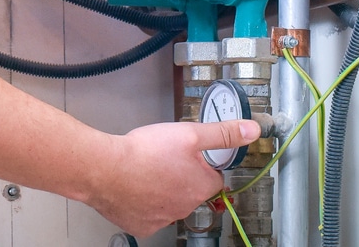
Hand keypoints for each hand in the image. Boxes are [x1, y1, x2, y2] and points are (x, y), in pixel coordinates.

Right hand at [88, 119, 261, 236]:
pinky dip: (143, 203)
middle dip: (181, 176)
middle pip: (190, 190)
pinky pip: (148, 214)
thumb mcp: (189, 134)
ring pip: (169, 203)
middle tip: (162, 158)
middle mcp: (185, 208)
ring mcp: (163, 220)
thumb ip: (222, 134)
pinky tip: (134, 186)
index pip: (214, 177)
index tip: (186, 154)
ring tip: (145, 169)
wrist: (106, 169)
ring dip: (162, 189)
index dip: (201, 163)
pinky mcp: (142, 226)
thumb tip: (252, 130)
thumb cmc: (145, 152)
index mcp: (201, 186)